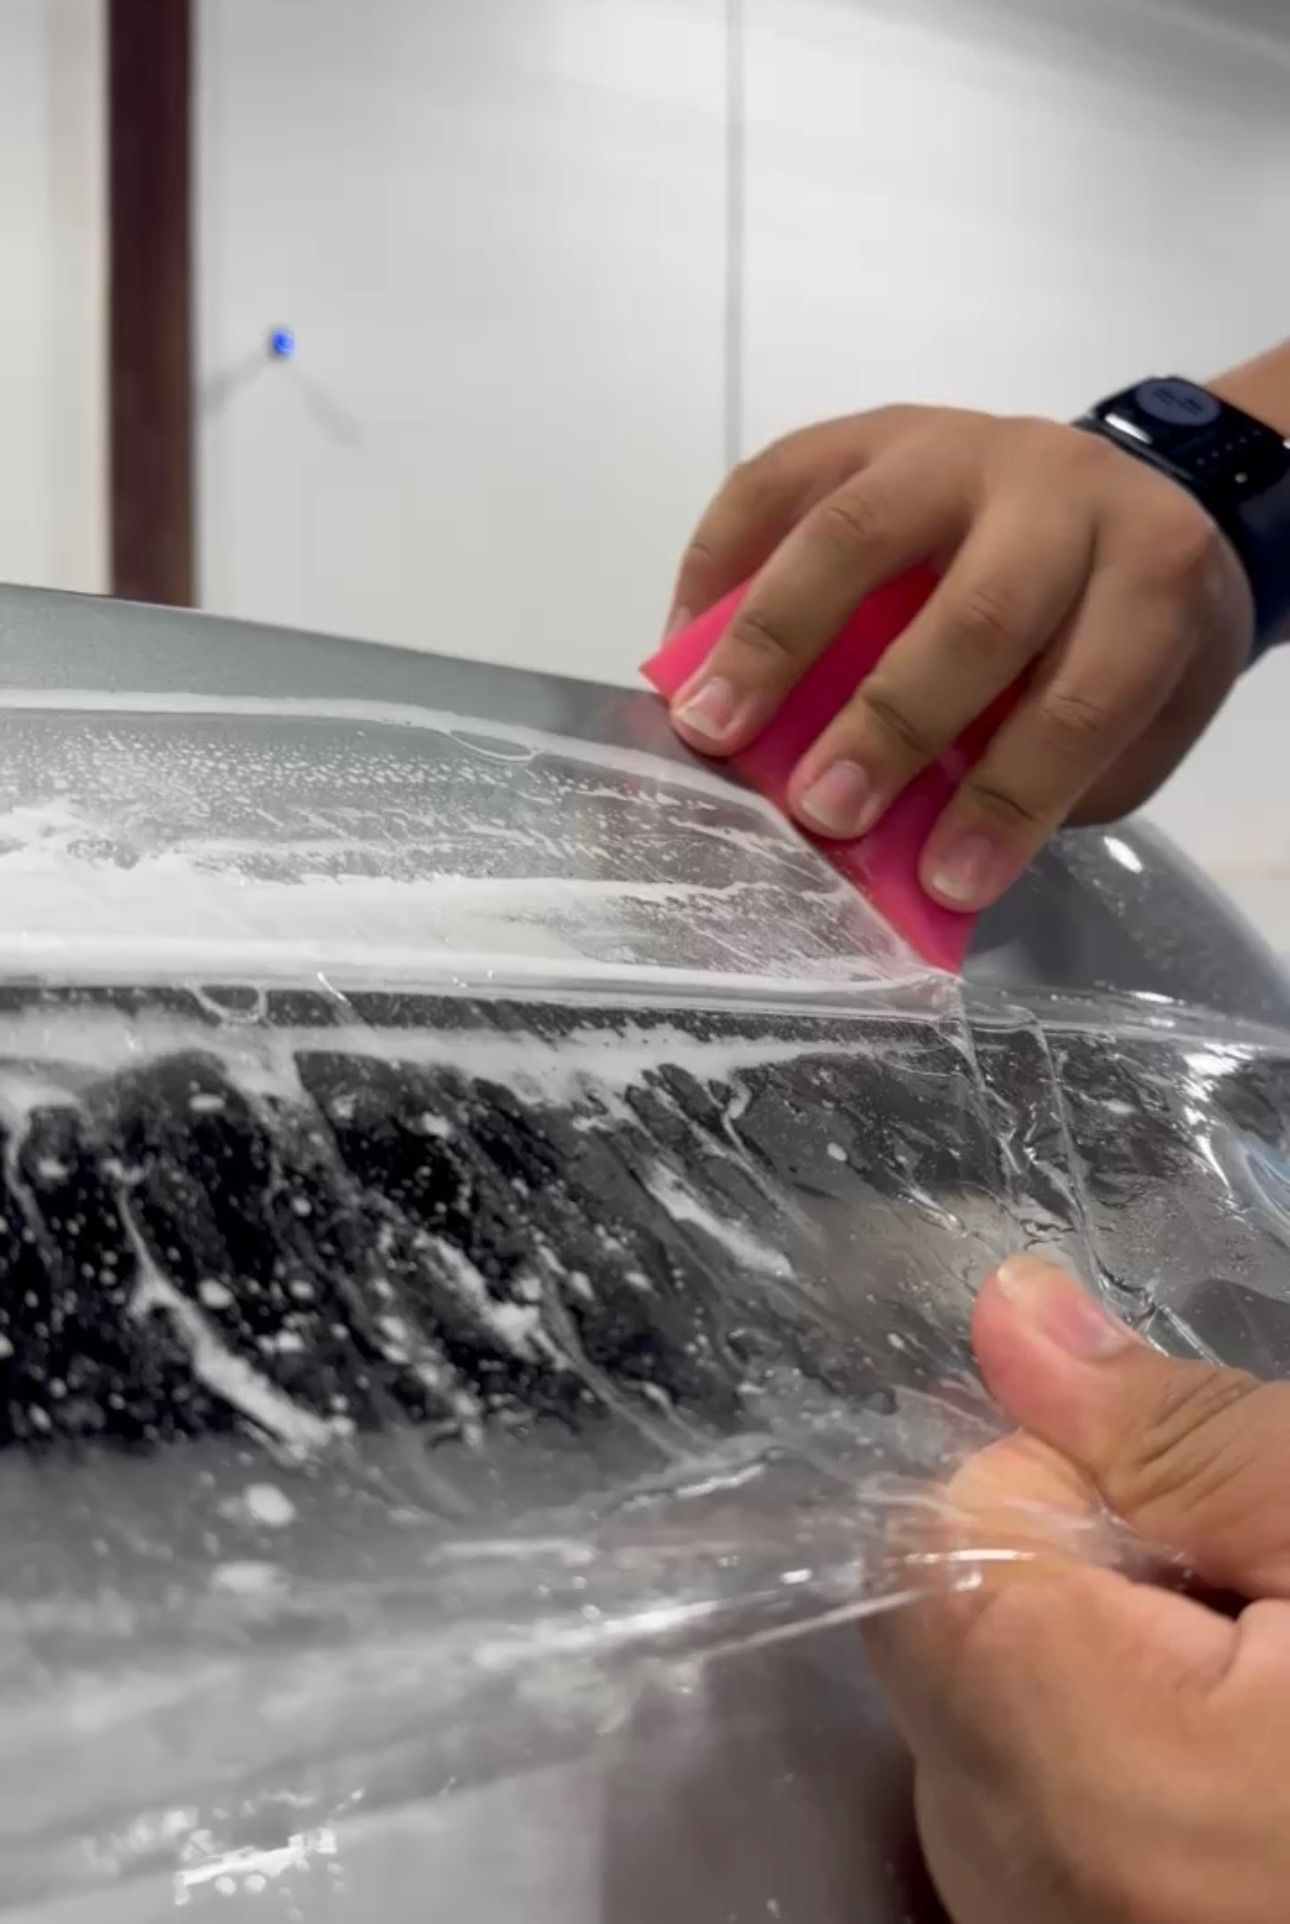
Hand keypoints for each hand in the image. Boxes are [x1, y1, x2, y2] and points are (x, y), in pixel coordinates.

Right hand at [666, 408, 1252, 908]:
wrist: (1128, 500)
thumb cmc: (1114, 638)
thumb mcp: (1127, 722)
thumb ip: (1034, 774)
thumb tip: (907, 851)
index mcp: (1148, 575)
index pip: (1084, 695)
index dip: (1011, 797)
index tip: (944, 883)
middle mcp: (1058, 493)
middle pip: (976, 610)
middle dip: (890, 722)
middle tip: (819, 810)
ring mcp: (955, 447)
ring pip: (857, 531)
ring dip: (774, 638)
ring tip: (708, 726)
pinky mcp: (870, 431)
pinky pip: (776, 481)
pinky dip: (717, 563)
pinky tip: (681, 645)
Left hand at [863, 1256, 1289, 1922]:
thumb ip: (1177, 1431)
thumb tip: (1005, 1311)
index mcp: (1093, 1779)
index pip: (932, 1542)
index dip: (1055, 1483)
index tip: (1185, 1515)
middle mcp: (1033, 1901)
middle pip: (952, 1649)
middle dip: (1077, 1588)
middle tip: (1255, 1615)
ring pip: (990, 1743)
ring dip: (1099, 1687)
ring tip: (1270, 1707)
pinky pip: (1041, 1835)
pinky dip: (1119, 1784)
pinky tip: (1251, 1790)